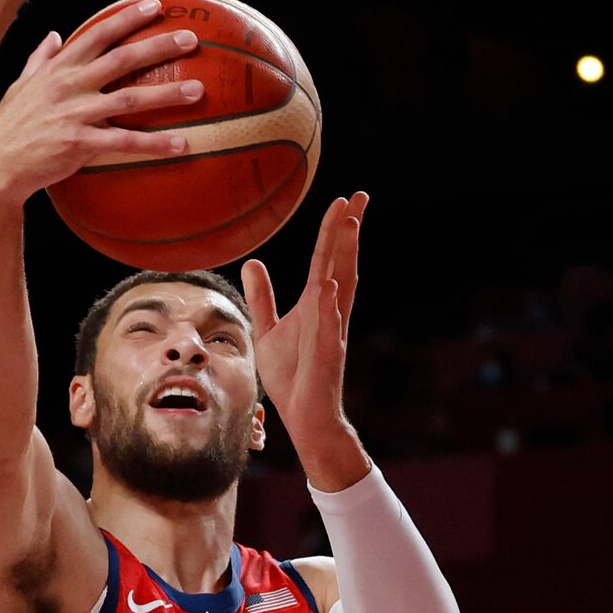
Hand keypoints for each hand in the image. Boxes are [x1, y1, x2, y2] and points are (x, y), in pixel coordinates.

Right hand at [0, 0, 202, 207]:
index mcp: (59, 67)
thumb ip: (40, 58)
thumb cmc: (10, 125)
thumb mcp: (20, 84)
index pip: (99, 33)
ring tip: (197, 90)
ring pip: (129, 98)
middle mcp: (69, 85)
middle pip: (122, 58)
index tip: (156, 4)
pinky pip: (124, 142)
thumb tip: (53, 34)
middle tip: (190, 38)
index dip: (128, 17)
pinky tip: (181, 144)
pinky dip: (154, 144)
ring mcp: (75, 113)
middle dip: (158, 46)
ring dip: (166, 94)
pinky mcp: (80, 144)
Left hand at [241, 194, 368, 487]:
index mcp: (317, 304)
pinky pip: (328, 328)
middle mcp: (329, 312)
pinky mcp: (326, 356)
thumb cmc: (291, 376)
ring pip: (341, 286)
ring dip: (345, 255)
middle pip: (341, 262)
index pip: (329, 259)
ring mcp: (331, 332)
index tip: (346, 200)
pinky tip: (329, 287)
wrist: (303, 417)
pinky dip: (329, 307)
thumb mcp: (268, 330)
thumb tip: (252, 263)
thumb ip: (262, 298)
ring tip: (349, 224)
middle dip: (349, 229)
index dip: (336, 230)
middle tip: (359, 195)